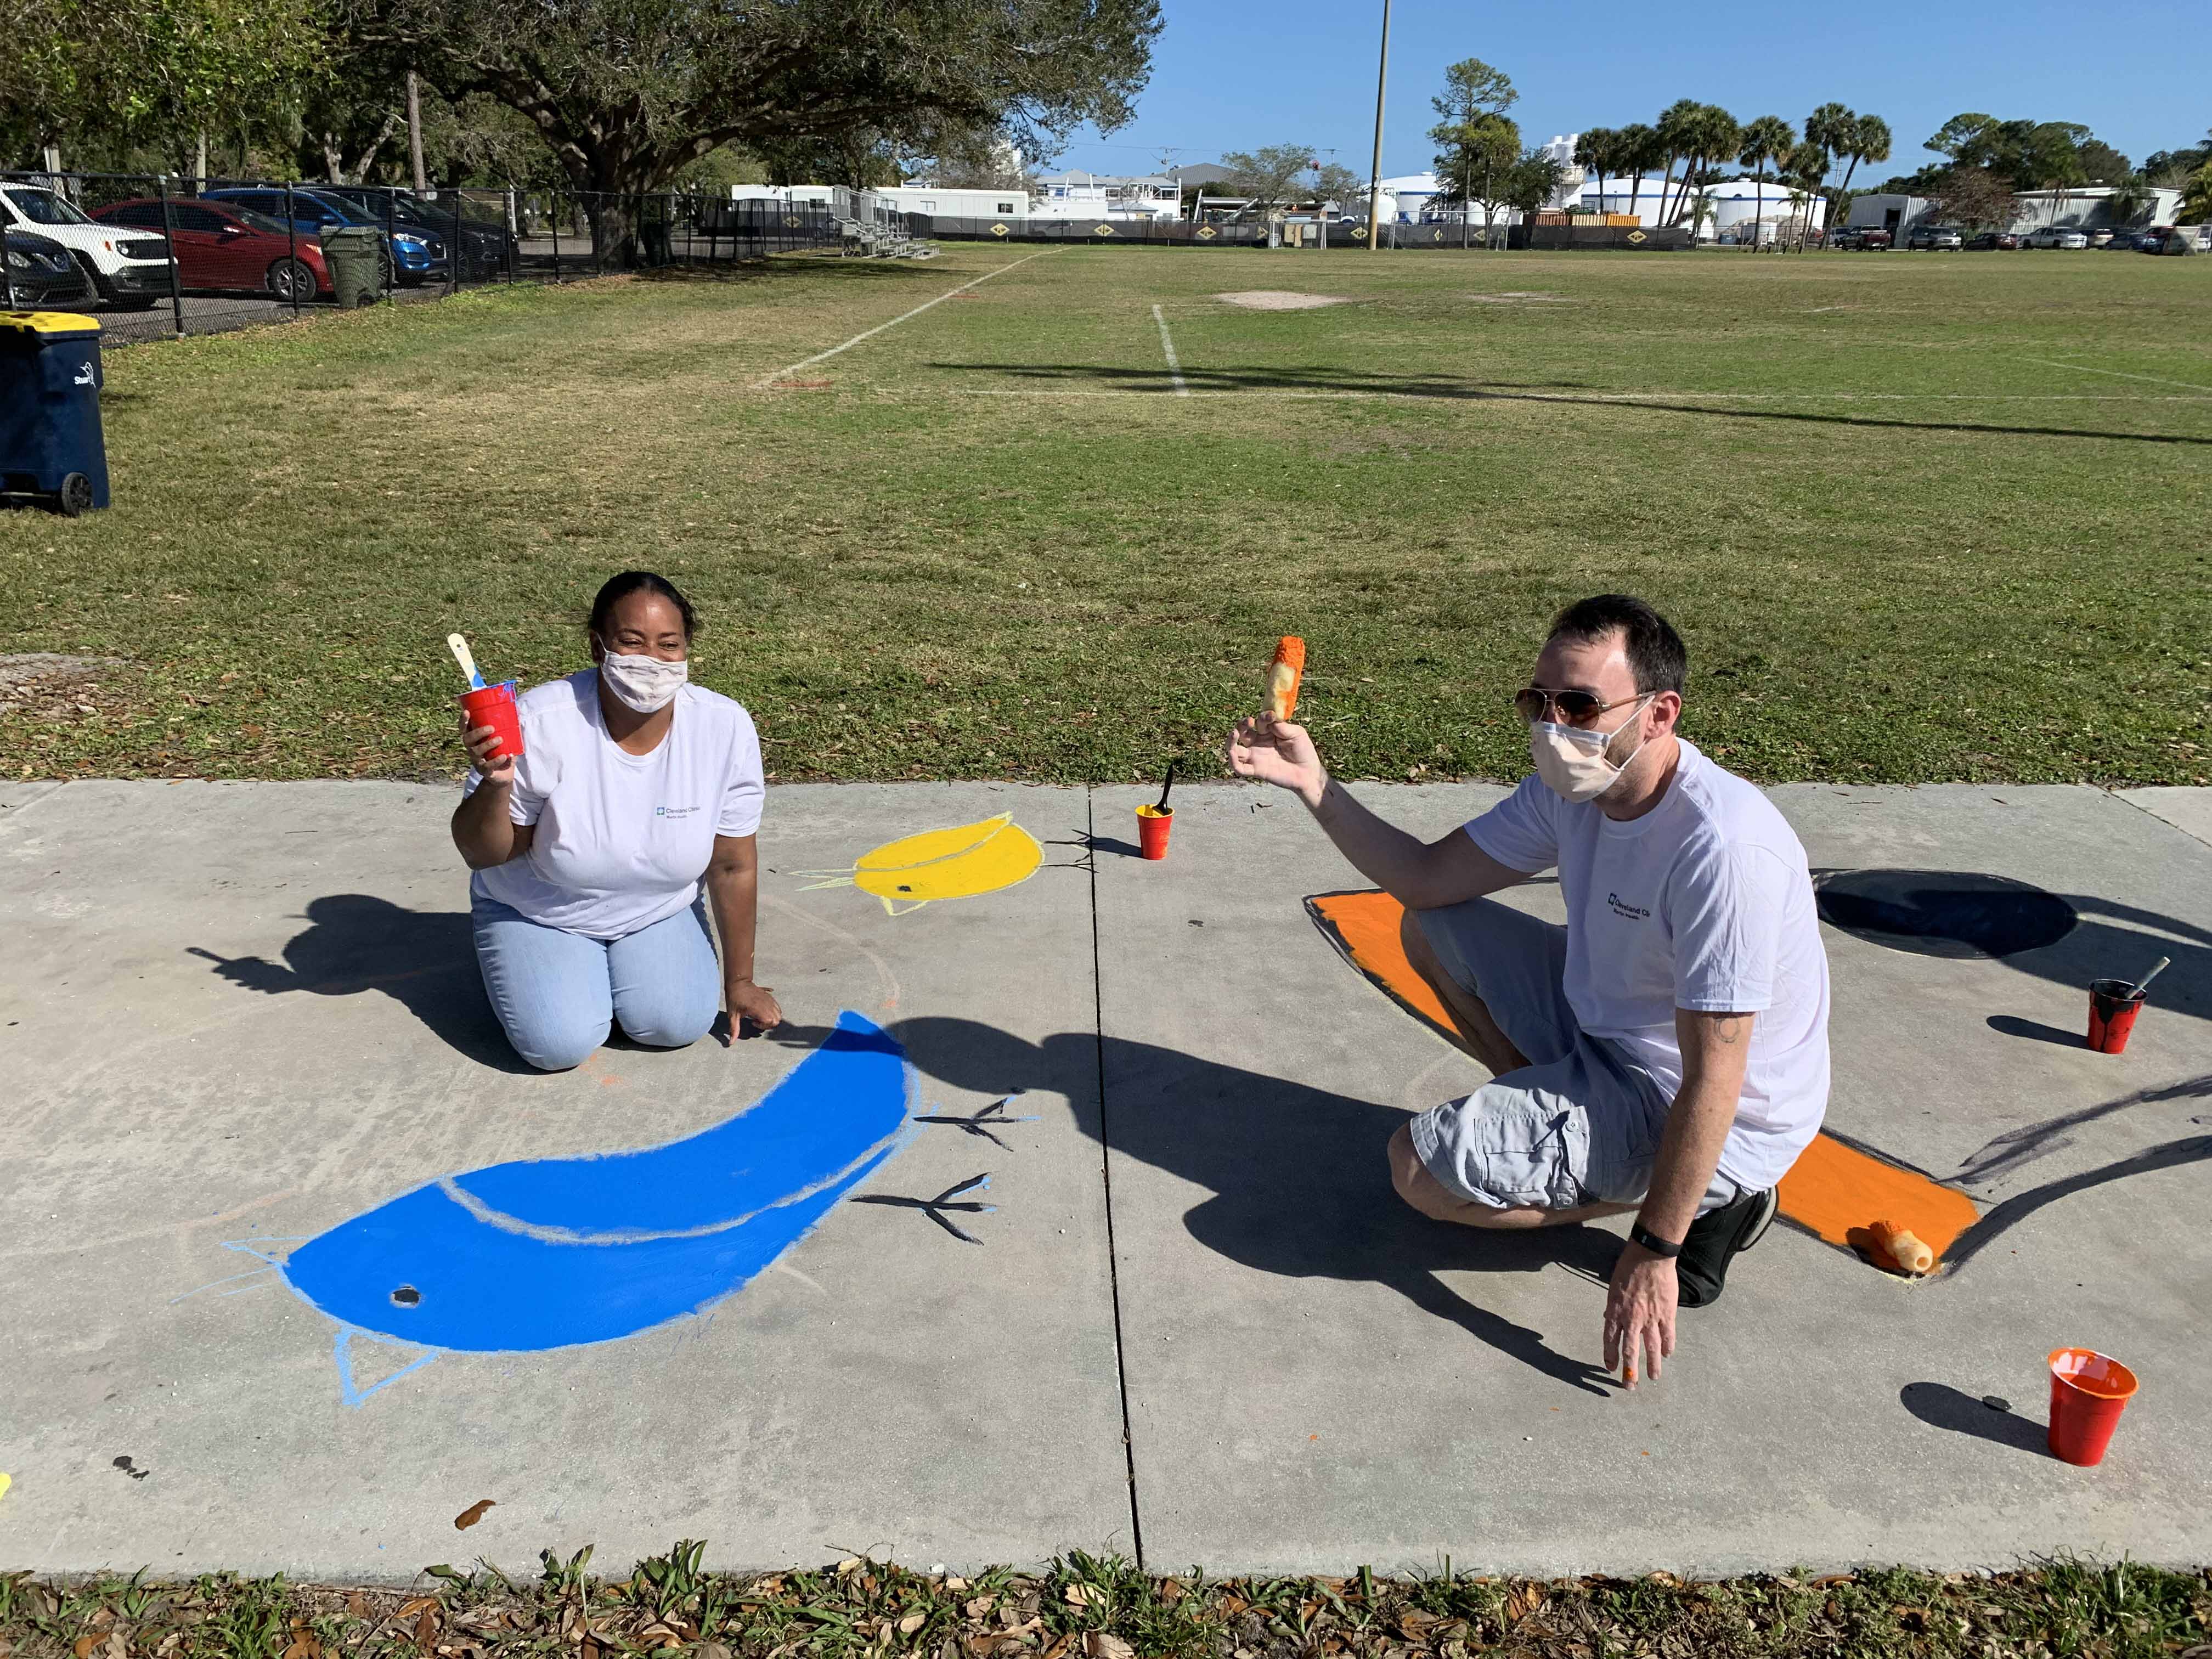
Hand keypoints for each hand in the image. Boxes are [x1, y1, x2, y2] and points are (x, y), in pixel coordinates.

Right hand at [458, 712, 515, 786]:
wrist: (504, 775)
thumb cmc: (502, 752)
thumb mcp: (505, 739)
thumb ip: (507, 728)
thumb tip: (517, 710)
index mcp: (474, 740)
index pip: (464, 729)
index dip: (463, 721)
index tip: (467, 712)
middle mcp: (472, 749)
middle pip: (467, 739)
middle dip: (478, 732)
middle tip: (491, 728)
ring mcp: (477, 761)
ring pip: (476, 752)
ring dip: (488, 744)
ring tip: (500, 739)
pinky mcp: (485, 771)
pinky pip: (487, 766)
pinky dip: (496, 761)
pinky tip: (504, 756)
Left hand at [725, 978, 781, 1039]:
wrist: (739, 982)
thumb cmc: (734, 998)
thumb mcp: (732, 1015)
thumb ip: (734, 1029)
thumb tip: (731, 1043)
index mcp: (757, 1009)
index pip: (770, 1021)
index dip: (763, 1026)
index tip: (752, 1022)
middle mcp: (766, 1004)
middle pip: (777, 1019)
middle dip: (769, 1024)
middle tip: (758, 1021)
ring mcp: (769, 1000)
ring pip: (779, 1014)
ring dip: (772, 1018)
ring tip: (761, 1016)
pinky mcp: (770, 997)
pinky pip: (778, 1007)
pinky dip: (774, 1012)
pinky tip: (763, 1011)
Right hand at [1228, 712, 1326, 807]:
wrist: (1308, 772)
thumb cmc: (1304, 751)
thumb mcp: (1296, 733)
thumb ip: (1281, 726)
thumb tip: (1268, 718)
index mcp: (1268, 733)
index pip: (1259, 721)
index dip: (1263, 717)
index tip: (1270, 716)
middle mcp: (1259, 743)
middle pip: (1243, 732)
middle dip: (1242, 724)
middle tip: (1248, 721)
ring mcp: (1256, 757)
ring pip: (1235, 749)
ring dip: (1231, 740)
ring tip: (1234, 733)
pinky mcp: (1256, 770)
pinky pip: (1239, 767)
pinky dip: (1232, 761)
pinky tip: (1233, 752)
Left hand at [1604, 1242, 1677, 1388]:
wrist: (1649, 1257)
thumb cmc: (1628, 1268)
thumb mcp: (1613, 1288)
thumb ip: (1613, 1307)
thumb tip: (1610, 1319)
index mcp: (1615, 1312)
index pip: (1610, 1341)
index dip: (1610, 1357)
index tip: (1610, 1369)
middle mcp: (1631, 1319)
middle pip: (1630, 1351)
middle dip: (1630, 1372)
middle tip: (1630, 1387)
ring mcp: (1651, 1318)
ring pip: (1651, 1348)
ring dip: (1652, 1365)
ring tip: (1653, 1378)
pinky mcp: (1667, 1314)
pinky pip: (1668, 1335)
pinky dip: (1668, 1347)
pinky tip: (1668, 1355)